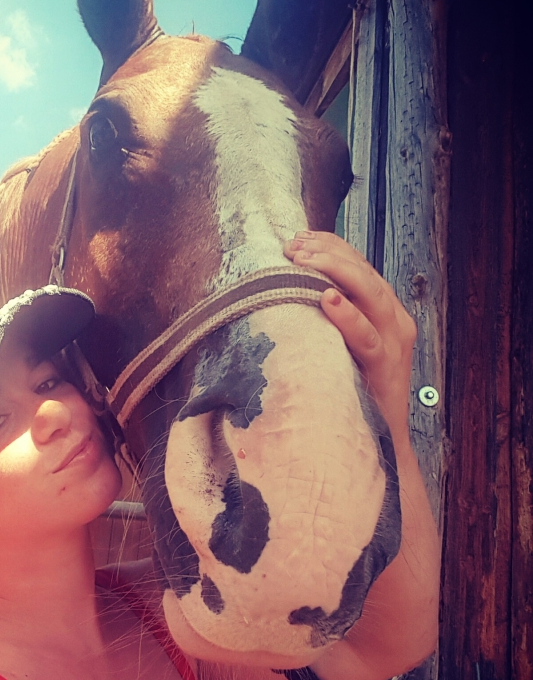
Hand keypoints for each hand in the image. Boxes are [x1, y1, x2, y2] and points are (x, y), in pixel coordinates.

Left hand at [283, 231, 416, 440]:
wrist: (379, 442)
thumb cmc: (351, 392)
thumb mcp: (339, 346)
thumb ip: (325, 320)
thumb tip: (285, 292)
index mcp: (384, 311)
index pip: (360, 265)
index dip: (330, 246)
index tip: (298, 236)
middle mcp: (394, 321)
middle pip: (364, 272)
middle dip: (329, 253)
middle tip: (294, 245)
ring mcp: (393, 343)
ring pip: (370, 293)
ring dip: (335, 271)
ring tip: (304, 259)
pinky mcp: (386, 367)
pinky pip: (367, 337)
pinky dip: (347, 316)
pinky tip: (327, 300)